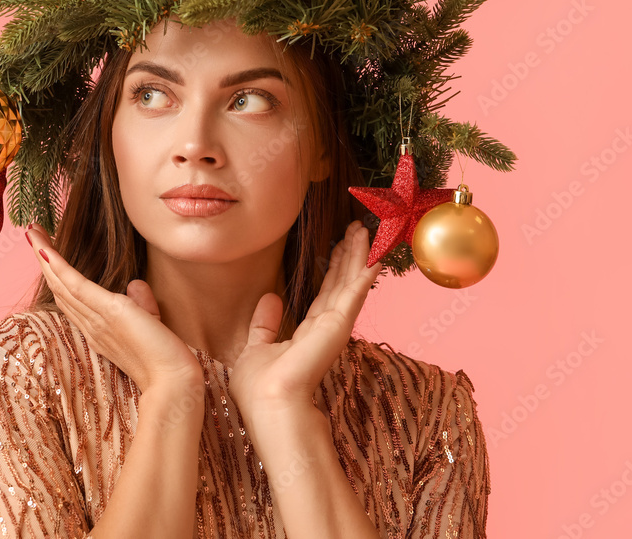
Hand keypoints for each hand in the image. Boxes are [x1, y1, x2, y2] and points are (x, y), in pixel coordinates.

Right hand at [26, 223, 202, 391]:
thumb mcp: (151, 321)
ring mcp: (95, 319)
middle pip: (59, 288)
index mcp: (97, 330)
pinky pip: (75, 285)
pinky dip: (58, 267)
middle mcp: (90, 325)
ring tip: (32, 233)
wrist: (173, 381)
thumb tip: (136, 284)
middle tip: (32, 234)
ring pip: (61, 283)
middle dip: (44, 261)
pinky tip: (45, 251)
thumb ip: (142, 302)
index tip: (47, 254)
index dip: (57, 275)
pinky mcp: (107, 311)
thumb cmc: (164, 357)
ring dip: (45, 256)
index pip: (71, 298)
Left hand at [228, 221, 381, 420]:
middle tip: (359, 228)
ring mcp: (334, 327)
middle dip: (350, 255)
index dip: (334, 268)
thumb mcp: (256, 348)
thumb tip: (270, 299)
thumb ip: (265, 326)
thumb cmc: (259, 388)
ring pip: (350, 283)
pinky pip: (354, 293)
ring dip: (358, 256)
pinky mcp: (338, 326)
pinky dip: (364, 275)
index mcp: (308, 334)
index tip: (339, 245)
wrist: (269, 404)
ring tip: (364, 230)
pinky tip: (374, 257)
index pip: (326, 294)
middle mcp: (326, 328)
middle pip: (342, 283)